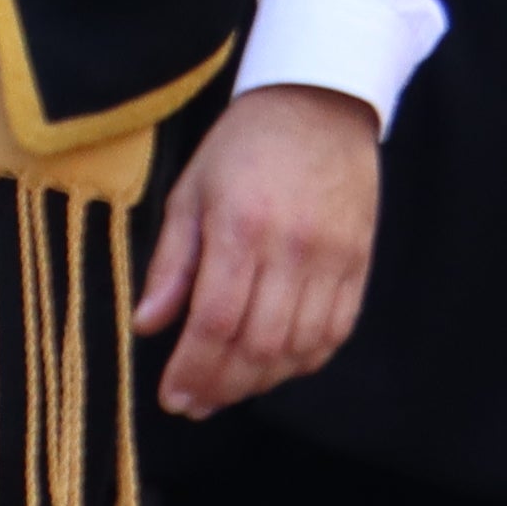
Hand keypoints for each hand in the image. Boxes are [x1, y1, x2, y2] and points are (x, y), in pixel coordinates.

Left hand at [137, 80, 377, 416]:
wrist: (320, 101)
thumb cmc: (244, 144)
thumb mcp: (191, 190)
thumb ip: (171, 262)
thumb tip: (147, 325)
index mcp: (240, 226)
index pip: (214, 321)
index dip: (191, 370)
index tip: (171, 397)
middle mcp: (290, 248)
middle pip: (257, 346)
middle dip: (221, 387)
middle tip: (195, 404)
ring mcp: (332, 258)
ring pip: (298, 348)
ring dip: (260, 382)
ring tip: (229, 389)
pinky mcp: (359, 262)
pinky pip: (335, 333)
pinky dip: (304, 361)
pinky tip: (276, 366)